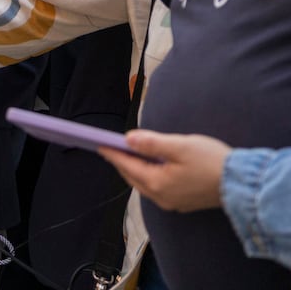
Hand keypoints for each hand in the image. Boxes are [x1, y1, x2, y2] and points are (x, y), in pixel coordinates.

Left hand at [100, 130, 230, 211]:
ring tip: (128, 154)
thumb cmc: (211, 162)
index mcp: (157, 183)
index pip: (127, 166)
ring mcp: (172, 202)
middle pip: (133, 177)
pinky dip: (148, 176)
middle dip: (122, 162)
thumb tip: (128, 139)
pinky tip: (151, 166)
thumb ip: (151, 143)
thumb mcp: (179, 146)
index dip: (113, 153)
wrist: (242, 183)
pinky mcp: (183, 202)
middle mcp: (161, 197)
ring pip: (144, 184)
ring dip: (135, 170)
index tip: (99, 144)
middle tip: (111, 148)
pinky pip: (157, 189)